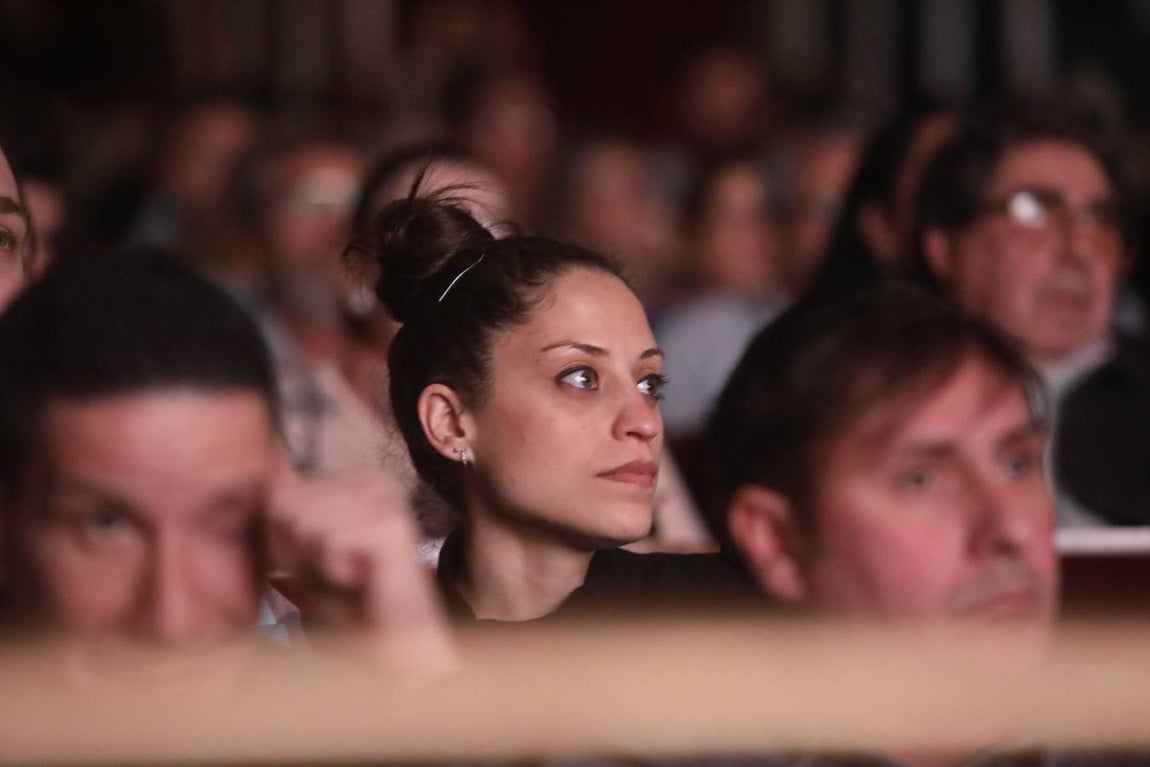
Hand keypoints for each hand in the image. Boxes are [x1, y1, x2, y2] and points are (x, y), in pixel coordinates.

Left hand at [264, 462, 454, 671]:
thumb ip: (281, 514)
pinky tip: (360, 582)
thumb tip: (274, 471)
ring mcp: (387, 500)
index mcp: (356, 480)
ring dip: (314, 564)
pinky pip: (328, 540)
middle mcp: (375, 481)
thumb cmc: (343, 606)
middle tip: (333, 577)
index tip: (319, 564)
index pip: (278, 492)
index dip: (282, 542)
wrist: (389, 653)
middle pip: (286, 503)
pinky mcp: (392, 527)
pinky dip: (332, 571)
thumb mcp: (297, 554)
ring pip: (303, 521)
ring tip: (347, 580)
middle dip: (295, 551)